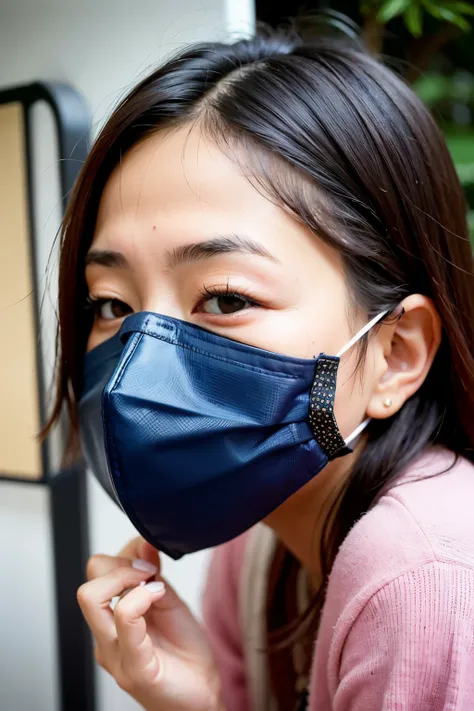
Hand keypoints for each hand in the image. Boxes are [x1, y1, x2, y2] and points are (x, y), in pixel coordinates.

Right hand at [77, 536, 221, 710]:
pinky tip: (160, 597)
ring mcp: (115, 654)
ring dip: (126, 579)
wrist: (204, 694)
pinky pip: (125, 621)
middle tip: (149, 574)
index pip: (95, 572)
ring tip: (154, 587)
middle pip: (87, 583)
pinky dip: (141, 598)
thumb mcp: (170, 601)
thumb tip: (145, 541)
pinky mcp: (134, 668)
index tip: (150, 562)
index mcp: (111, 620)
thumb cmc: (185, 652)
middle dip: (121, 566)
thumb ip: (154, 573)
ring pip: (92, 598)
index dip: (124, 555)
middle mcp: (106, 638)